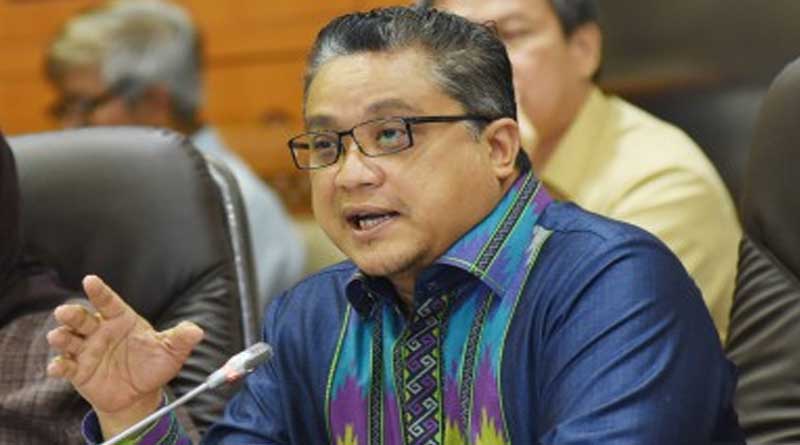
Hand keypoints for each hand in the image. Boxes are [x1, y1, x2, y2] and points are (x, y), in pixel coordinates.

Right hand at [47, 275, 203, 436]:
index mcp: (121, 320)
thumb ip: (180, 339)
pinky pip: (65, 365)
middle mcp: (100, 331)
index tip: (90, 280)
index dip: (99, 291)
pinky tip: (57, 367)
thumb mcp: (171, 352)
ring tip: (59, 336)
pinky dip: (59, 365)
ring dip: (62, 336)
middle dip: (72, 314)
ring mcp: (87, 350)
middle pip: (82, 318)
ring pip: (69, 339)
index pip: (108, 301)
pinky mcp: (79, 371)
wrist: (139, 394)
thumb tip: (196, 331)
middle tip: (64, 311)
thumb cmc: (153, 365)